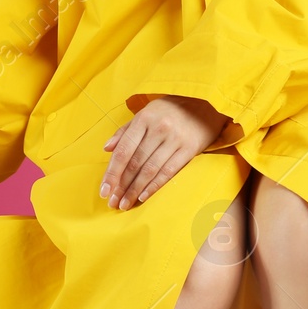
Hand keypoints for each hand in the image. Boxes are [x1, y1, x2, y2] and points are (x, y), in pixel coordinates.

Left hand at [99, 95, 227, 209]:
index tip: (104, 190)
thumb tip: (107, 148)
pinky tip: (142, 197)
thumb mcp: (146, 114)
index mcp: (144, 119)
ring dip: (135, 190)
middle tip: (112, 202)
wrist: (204, 104)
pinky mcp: (189, 149)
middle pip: (135, 163)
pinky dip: (154, 186)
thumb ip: (125, 131)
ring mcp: (175, 139)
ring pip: (150, 170)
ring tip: (124, 204)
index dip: (112, 173)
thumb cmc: (169, 111)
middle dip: (121, 186)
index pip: (123, 150)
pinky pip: (168, 172)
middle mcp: (159, 129)